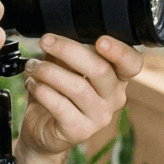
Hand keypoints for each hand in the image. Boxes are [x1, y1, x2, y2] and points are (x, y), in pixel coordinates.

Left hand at [19, 34, 143, 156]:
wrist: (43, 129)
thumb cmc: (58, 94)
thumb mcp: (66, 68)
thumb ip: (71, 52)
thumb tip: (59, 32)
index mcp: (117, 78)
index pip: (132, 63)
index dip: (120, 51)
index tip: (100, 41)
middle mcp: (114, 98)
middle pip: (100, 70)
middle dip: (69, 50)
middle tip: (46, 41)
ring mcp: (99, 117)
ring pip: (77, 87)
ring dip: (49, 71)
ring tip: (32, 66)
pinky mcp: (80, 131)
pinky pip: (60, 106)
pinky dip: (42, 90)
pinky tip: (32, 84)